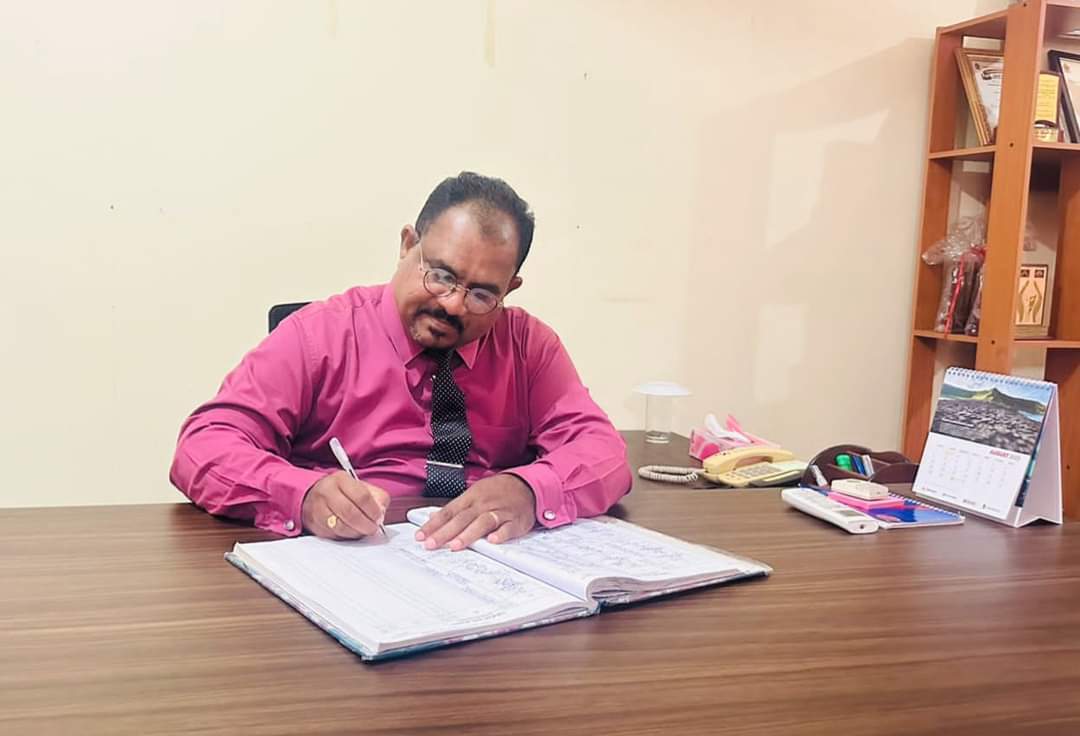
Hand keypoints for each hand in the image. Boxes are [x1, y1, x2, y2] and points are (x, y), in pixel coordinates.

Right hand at [301, 471, 389, 539]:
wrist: (313, 496)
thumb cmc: (342, 492)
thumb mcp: (361, 486)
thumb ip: (376, 497)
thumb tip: (381, 512)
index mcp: (341, 479)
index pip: (361, 496)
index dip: (373, 510)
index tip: (379, 517)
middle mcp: (326, 492)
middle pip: (350, 513)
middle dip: (366, 524)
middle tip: (373, 528)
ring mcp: (317, 510)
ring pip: (341, 527)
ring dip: (357, 532)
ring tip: (363, 530)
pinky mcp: (314, 525)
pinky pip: (334, 535)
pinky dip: (347, 536)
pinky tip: (352, 532)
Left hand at [416, 473, 535, 550]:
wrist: (527, 485)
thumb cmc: (498, 491)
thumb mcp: (475, 494)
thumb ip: (456, 508)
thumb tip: (433, 518)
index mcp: (471, 497)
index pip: (449, 511)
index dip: (434, 524)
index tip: (420, 536)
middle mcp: (483, 504)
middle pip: (462, 518)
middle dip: (445, 532)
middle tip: (431, 545)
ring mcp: (500, 512)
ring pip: (482, 522)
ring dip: (468, 534)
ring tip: (454, 546)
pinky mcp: (515, 521)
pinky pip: (508, 528)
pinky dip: (500, 534)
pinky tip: (492, 542)